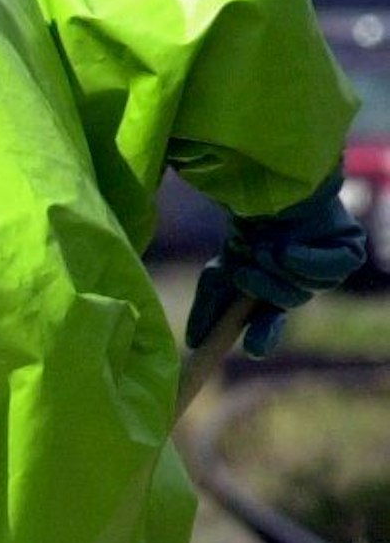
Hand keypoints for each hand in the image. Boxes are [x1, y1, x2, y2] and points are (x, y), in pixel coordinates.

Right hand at [185, 170, 366, 358]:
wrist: (265, 193)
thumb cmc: (244, 233)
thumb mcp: (217, 276)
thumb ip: (207, 311)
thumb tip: (194, 344)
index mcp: (274, 293)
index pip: (271, 326)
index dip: (263, 337)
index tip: (252, 349)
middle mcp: (302, 283)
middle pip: (288, 302)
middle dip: (264, 289)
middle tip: (244, 272)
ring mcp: (327, 268)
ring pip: (307, 288)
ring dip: (280, 270)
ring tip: (266, 247)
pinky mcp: (348, 251)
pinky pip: (332, 271)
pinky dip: (307, 262)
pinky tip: (290, 249)